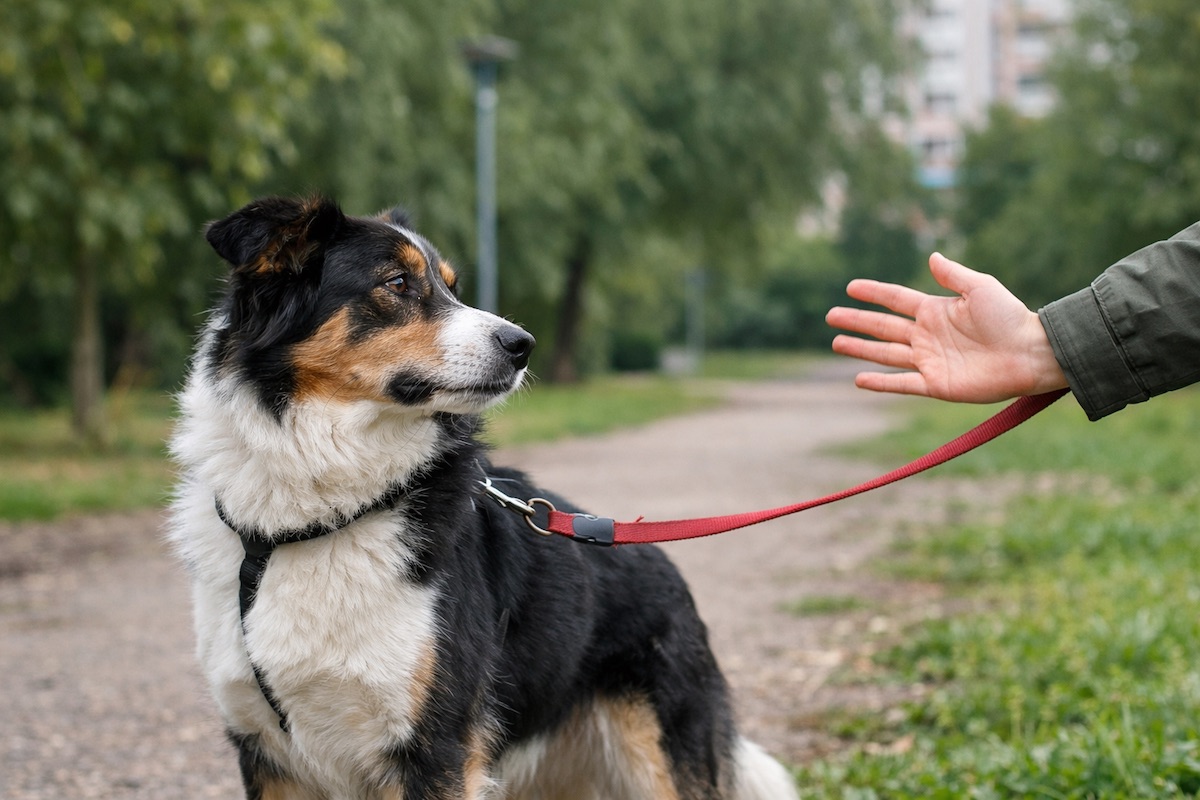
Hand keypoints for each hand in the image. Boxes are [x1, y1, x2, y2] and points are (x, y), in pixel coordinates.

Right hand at [825, 253, 1067, 402]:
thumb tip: (930, 257)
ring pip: (885, 354)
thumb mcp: (981, 287)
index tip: (851, 287)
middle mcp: (927, 336)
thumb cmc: (1010, 318)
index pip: (896, 300)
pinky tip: (858, 379)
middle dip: (857, 321)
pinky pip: (901, 383)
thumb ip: (952, 275)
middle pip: (883, 327)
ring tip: (836, 343)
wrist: (1031, 353)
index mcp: (936, 311)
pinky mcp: (935, 384)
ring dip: (860, 348)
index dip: (873, 293)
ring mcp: (929, 361)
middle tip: (831, 316)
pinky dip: (880, 382)